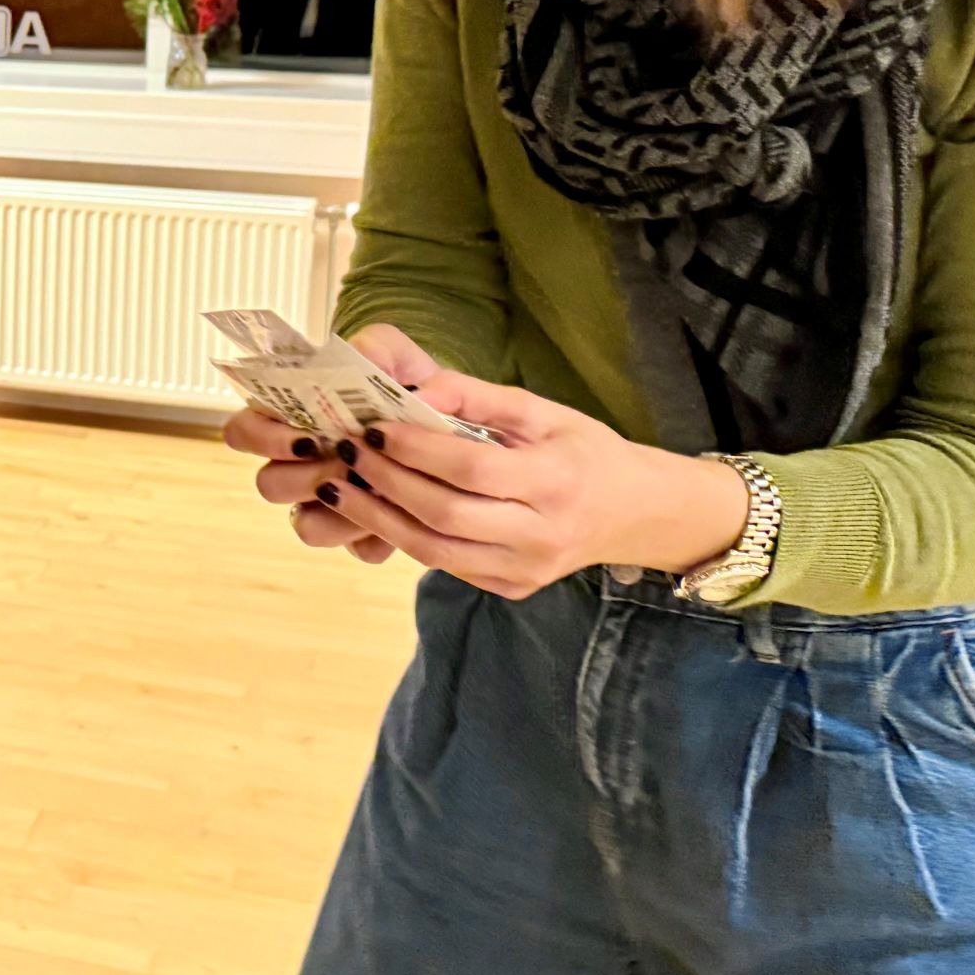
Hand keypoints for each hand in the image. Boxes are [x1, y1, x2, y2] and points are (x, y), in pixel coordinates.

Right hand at [221, 322, 446, 566]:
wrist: (454, 422)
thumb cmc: (409, 384)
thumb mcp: (395, 353)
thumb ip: (376, 346)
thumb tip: (369, 367)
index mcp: (288, 421)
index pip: (242, 432)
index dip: (264, 438)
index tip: (307, 436)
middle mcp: (297, 467)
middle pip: (269, 484)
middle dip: (307, 476)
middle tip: (347, 461)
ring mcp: (327, 505)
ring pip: (307, 526)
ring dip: (340, 510)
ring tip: (377, 487)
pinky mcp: (362, 536)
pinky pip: (357, 550)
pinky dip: (379, 533)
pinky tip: (402, 509)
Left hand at [318, 370, 753, 599]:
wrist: (634, 513)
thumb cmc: (584, 451)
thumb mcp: (544, 412)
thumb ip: (480, 397)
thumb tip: (419, 387)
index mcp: (555, 482)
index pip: (470, 469)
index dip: (415, 449)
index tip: (372, 426)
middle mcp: (541, 535)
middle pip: (444, 514)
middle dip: (385, 483)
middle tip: (345, 452)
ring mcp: (525, 570)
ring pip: (434, 551)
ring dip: (378, 518)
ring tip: (340, 485)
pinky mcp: (511, 588)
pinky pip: (446, 564)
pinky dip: (404, 537)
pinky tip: (375, 509)